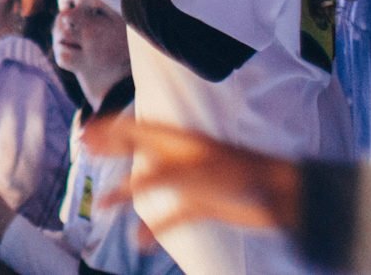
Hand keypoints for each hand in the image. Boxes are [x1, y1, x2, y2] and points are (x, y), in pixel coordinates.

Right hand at [82, 113, 302, 237]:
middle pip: (140, 150)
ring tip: (103, 203)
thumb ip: (166, 176)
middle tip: (86, 148)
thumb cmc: (246, 175)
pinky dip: (155, 227)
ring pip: (152, 183)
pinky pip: (172, 215)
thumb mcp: (202, 172)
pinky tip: (142, 241)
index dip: (111, 128)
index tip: (86, 130)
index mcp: (180, 141)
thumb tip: (133, 182)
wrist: (284, 196)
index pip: (138, 129)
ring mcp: (193, 181)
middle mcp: (183, 157)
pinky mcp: (205, 205)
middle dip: (113, 150)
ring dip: (127, 193)